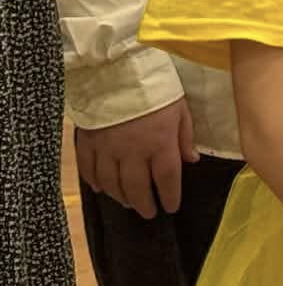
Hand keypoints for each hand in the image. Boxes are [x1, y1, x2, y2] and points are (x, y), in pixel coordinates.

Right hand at [74, 100, 199, 217]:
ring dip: (121, 197)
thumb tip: (192, 160)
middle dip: (144, 204)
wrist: (118, 72)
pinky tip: (102, 189)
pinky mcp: (88, 143)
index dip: (169, 196)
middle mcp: (133, 152)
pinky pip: (89, 170)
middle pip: (137, 187)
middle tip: (148, 213)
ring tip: (129, 203)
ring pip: (112, 184)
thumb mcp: (180, 109)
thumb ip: (185, 137)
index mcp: (160, 143)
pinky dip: (95, 183)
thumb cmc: (156, 89)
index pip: (166, 179)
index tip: (171, 208)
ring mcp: (108, 150)